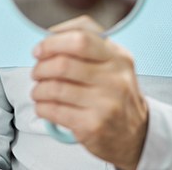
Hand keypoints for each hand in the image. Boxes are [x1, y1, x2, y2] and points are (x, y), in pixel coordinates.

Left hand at [31, 16, 147, 169]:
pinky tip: (43, 106)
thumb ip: (85, 42)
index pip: (81, 38)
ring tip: (38, 91)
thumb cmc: (114, 91)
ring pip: (55, 88)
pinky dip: (41, 107)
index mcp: (117, 56)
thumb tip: (49, 36)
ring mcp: (106, 103)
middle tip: (36, 72)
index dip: (52, 42)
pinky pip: (55, 111)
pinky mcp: (94, 126)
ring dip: (38, 89)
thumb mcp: (111, 60)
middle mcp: (115, 79)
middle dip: (41, 68)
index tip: (39, 49)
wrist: (135, 134)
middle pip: (63, 64)